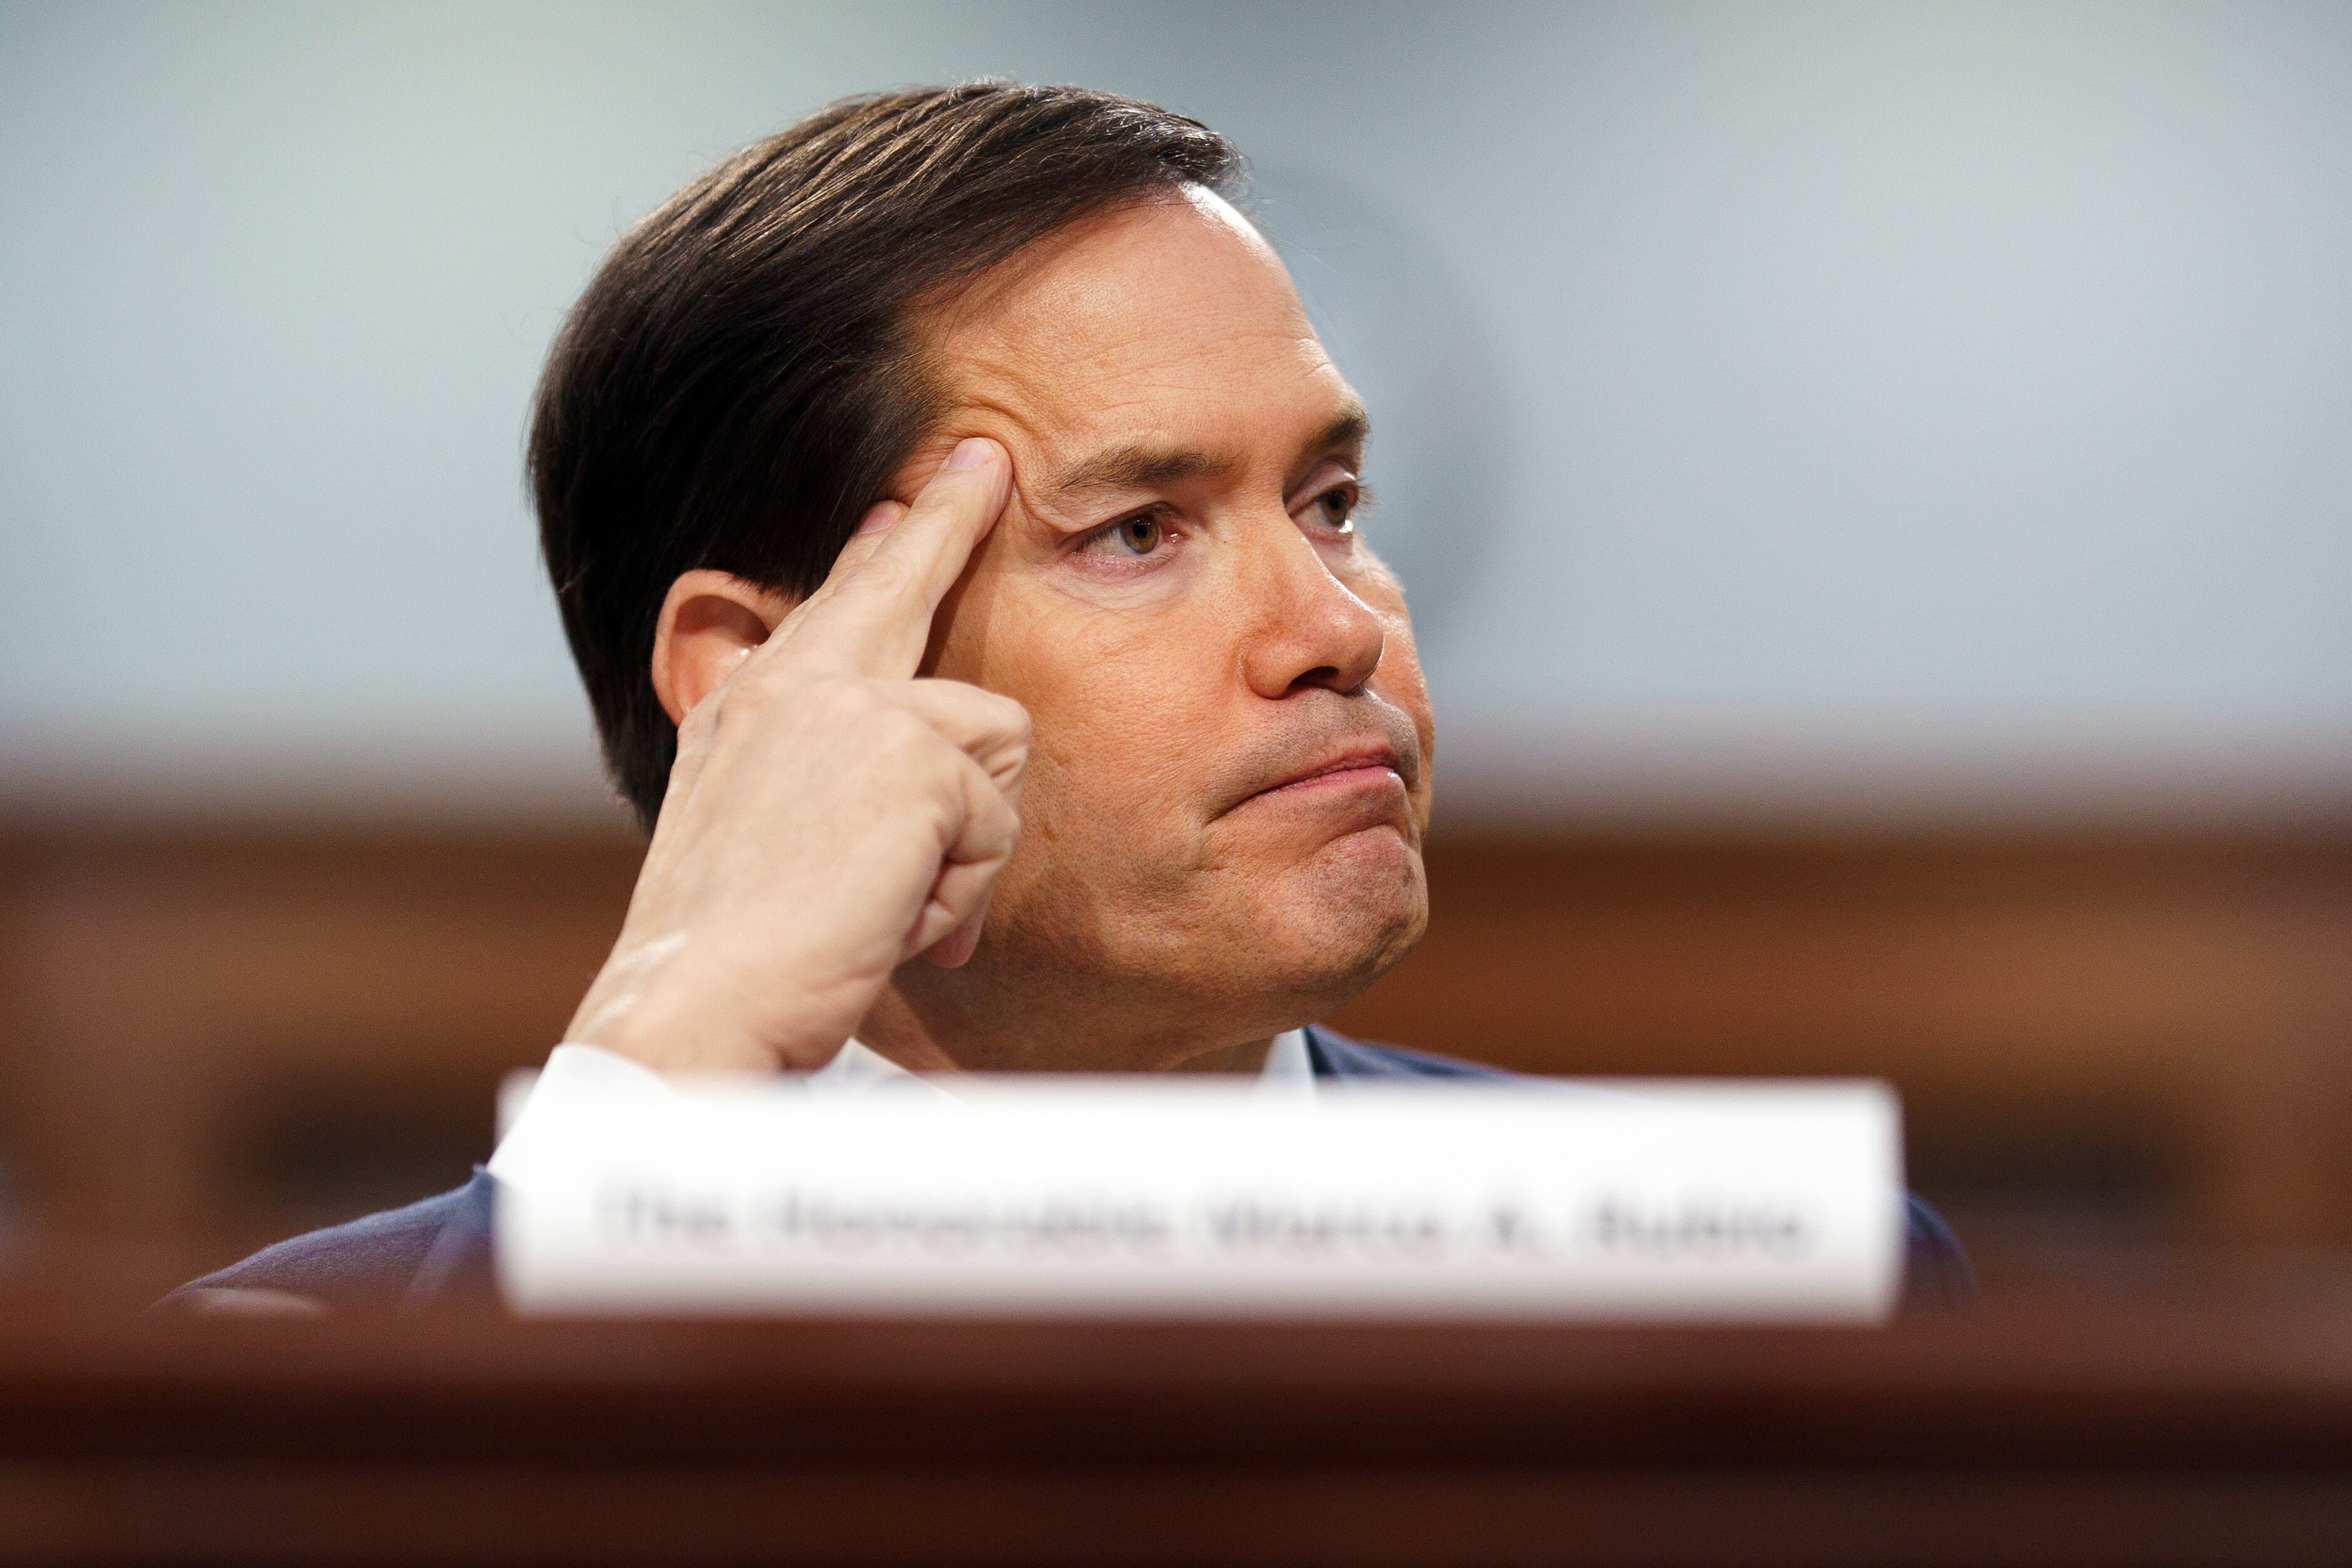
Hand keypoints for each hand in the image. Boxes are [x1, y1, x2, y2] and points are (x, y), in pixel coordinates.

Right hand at [563, 438, 1026, 1072]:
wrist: (694, 1007)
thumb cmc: (733, 956)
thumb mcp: (763, 841)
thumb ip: (825, 783)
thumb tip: (931, 768)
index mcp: (746, 706)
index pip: (829, 605)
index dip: (879, 550)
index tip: (911, 496)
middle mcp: (791, 684)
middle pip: (903, 587)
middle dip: (950, 523)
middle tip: (987, 462)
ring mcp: (852, 709)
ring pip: (992, 751)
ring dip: (961, 851)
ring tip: (886, 906)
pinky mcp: (914, 758)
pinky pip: (997, 825)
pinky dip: (958, 897)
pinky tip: (890, 924)